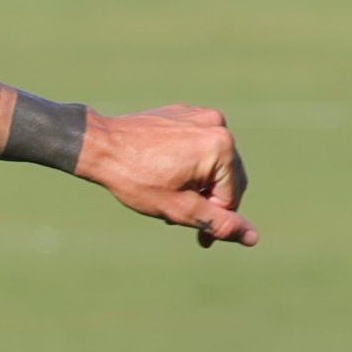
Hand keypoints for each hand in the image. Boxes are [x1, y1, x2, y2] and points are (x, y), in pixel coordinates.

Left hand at [75, 105, 255, 248]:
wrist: (98, 145)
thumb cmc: (136, 179)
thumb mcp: (180, 209)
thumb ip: (219, 223)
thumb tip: (253, 238)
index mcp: (221, 147)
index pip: (231, 197)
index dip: (214, 220)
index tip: (197, 236)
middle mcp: (217, 125)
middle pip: (226, 177)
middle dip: (207, 201)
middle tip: (177, 217)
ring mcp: (200, 115)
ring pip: (212, 162)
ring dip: (198, 184)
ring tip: (168, 195)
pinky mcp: (184, 113)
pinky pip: (197, 145)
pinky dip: (188, 164)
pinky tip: (164, 174)